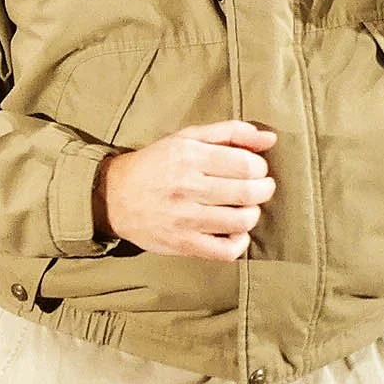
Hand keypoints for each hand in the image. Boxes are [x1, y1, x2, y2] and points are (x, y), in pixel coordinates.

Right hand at [95, 121, 277, 261]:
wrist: (113, 196)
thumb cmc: (156, 164)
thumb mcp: (187, 138)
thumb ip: (229, 133)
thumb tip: (270, 139)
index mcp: (188, 156)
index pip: (246, 164)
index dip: (259, 167)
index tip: (254, 169)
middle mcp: (186, 187)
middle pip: (248, 192)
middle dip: (263, 190)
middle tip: (258, 188)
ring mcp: (184, 219)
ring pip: (241, 221)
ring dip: (252, 214)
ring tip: (245, 208)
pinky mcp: (182, 244)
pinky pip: (226, 250)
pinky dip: (239, 242)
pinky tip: (234, 231)